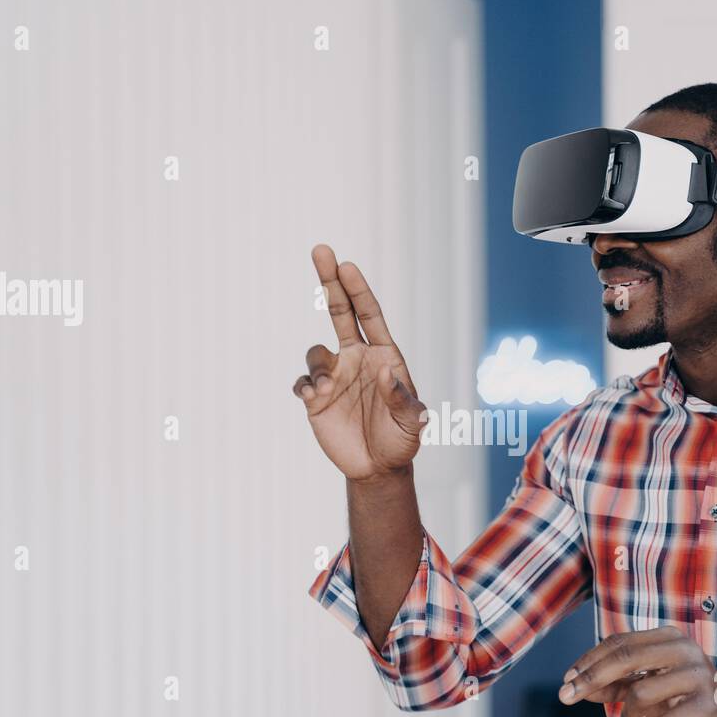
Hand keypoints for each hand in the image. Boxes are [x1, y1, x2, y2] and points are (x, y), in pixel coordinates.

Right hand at [293, 244, 426, 480]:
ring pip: (316, 353)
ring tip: (328, 388)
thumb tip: (384, 373)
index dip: (357, 289)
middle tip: (321, 249)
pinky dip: (305, 385)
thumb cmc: (402, 440)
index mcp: (383, 356)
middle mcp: (356, 359)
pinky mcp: (316, 399)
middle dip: (329, 281)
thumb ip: (401, 398)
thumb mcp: (412, 422)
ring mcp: (335, 377)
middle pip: (338, 311)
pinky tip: (313, 397)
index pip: (368, 314)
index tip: (347, 265)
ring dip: (319, 365)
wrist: (378, 467)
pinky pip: (303, 383)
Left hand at [558, 625, 716, 716]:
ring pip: (641, 692)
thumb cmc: (683, 702)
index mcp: (668, 638)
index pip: (619, 643)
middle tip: (566, 697)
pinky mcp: (706, 705)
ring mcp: (698, 676)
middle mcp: (684, 650)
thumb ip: (616, 685)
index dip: (589, 660)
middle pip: (626, 658)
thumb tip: (577, 687)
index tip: (567, 679)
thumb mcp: (647, 690)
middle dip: (591, 679)